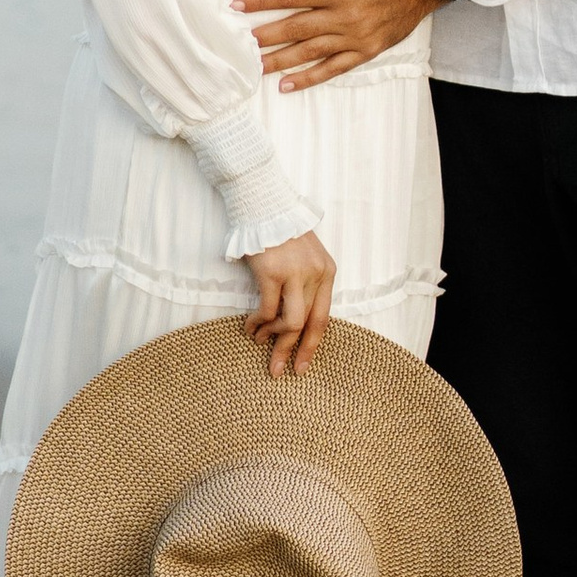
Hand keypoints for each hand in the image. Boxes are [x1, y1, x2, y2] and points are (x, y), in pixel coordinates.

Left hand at [234, 0, 441, 92]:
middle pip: (295, 28)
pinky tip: (287, 84)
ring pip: (309, 52)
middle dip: (263, 35)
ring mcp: (355, 38)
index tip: (237, 5)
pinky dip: (309, 78)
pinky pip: (333, 69)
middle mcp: (344, 17)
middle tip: (237, 44)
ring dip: (279, 61)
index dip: (261, 1)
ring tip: (254, 67)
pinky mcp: (366, 51)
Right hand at [246, 230, 336, 376]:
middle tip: (278, 371)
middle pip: (309, 325)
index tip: (302, 366)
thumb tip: (294, 324)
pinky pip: (267, 311)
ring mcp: (295, 274)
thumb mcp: (305, 258)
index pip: (324, 318)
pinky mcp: (272, 273)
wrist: (264, 206)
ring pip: (291, 322)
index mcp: (327, 272)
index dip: (312, 346)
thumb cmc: (282, 234)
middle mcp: (316, 274)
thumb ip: (305, 286)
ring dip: (274, 339)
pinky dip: (258, 323)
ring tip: (259, 341)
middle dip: (292, 352)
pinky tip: (249, 325)